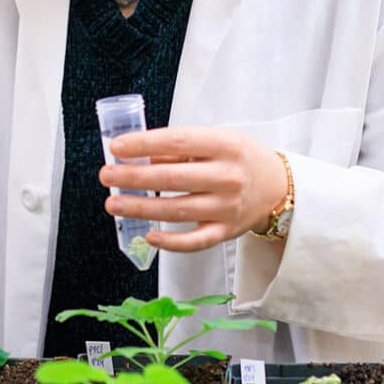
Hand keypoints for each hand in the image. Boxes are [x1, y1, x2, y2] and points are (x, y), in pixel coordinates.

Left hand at [99, 127, 287, 251]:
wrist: (277, 186)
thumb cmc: (239, 158)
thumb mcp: (215, 141)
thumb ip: (178, 148)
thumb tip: (135, 154)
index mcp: (225, 145)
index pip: (178, 141)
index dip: (144, 144)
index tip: (117, 147)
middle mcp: (228, 176)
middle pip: (173, 178)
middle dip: (134, 178)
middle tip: (106, 176)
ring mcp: (228, 207)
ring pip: (177, 211)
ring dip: (141, 208)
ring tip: (113, 204)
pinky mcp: (226, 231)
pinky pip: (195, 241)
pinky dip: (171, 242)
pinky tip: (148, 235)